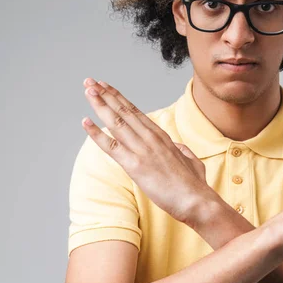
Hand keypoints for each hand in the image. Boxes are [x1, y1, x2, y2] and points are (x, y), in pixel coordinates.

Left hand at [81, 77, 216, 227]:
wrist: (197, 200)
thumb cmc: (195, 184)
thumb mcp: (191, 160)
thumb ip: (182, 150)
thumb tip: (177, 146)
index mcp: (162, 137)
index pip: (136, 112)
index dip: (120, 98)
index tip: (108, 88)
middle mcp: (151, 139)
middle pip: (124, 111)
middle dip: (106, 95)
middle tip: (91, 82)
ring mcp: (143, 151)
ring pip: (116, 122)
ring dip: (100, 105)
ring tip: (88, 90)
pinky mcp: (135, 166)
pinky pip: (111, 147)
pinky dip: (97, 134)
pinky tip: (85, 122)